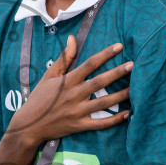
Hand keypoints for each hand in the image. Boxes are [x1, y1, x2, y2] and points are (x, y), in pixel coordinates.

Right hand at [6, 37, 131, 149]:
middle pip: (99, 82)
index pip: (89, 64)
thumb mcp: (49, 75)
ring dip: (120, 95)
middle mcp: (73, 95)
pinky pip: (100, 123)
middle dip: (117, 73)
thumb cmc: (39, 97)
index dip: (105, 54)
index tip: (119, 47)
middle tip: (133, 65)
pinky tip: (127, 114)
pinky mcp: (79, 125)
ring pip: (103, 103)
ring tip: (136, 89)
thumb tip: (72, 39)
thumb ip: (63, 58)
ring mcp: (77, 111)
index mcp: (67, 81)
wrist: (30, 124)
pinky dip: (114, 120)